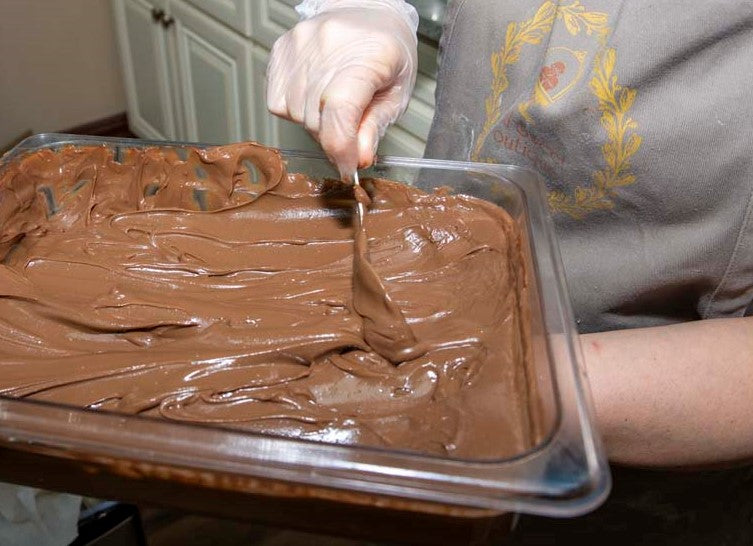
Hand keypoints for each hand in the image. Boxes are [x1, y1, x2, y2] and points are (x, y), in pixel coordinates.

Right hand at [266, 1, 417, 176]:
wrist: (370, 13)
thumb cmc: (388, 51)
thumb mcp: (397, 93)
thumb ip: (375, 126)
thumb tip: (360, 159)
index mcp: (365, 56)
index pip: (340, 112)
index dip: (341, 149)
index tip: (347, 167)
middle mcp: (327, 46)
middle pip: (317, 120)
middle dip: (333, 138)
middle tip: (350, 131)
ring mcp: (299, 46)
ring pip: (297, 115)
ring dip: (316, 125)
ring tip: (335, 107)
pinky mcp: (281, 50)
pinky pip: (279, 102)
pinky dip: (296, 111)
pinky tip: (315, 98)